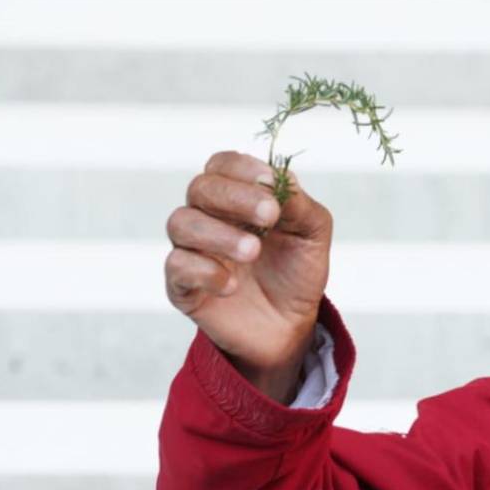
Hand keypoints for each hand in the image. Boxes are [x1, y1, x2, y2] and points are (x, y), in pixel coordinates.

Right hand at [165, 152, 332, 388]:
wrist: (291, 324)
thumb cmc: (297, 270)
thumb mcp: (312, 233)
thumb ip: (299, 204)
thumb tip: (280, 180)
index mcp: (236, 195)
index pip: (223, 164)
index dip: (242, 168)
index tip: (271, 183)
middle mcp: (208, 216)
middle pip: (200, 188)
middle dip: (235, 197)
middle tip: (269, 216)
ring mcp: (192, 249)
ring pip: (181, 223)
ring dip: (219, 234)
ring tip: (254, 252)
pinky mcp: (182, 284)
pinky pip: (177, 266)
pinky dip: (205, 272)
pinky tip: (233, 285)